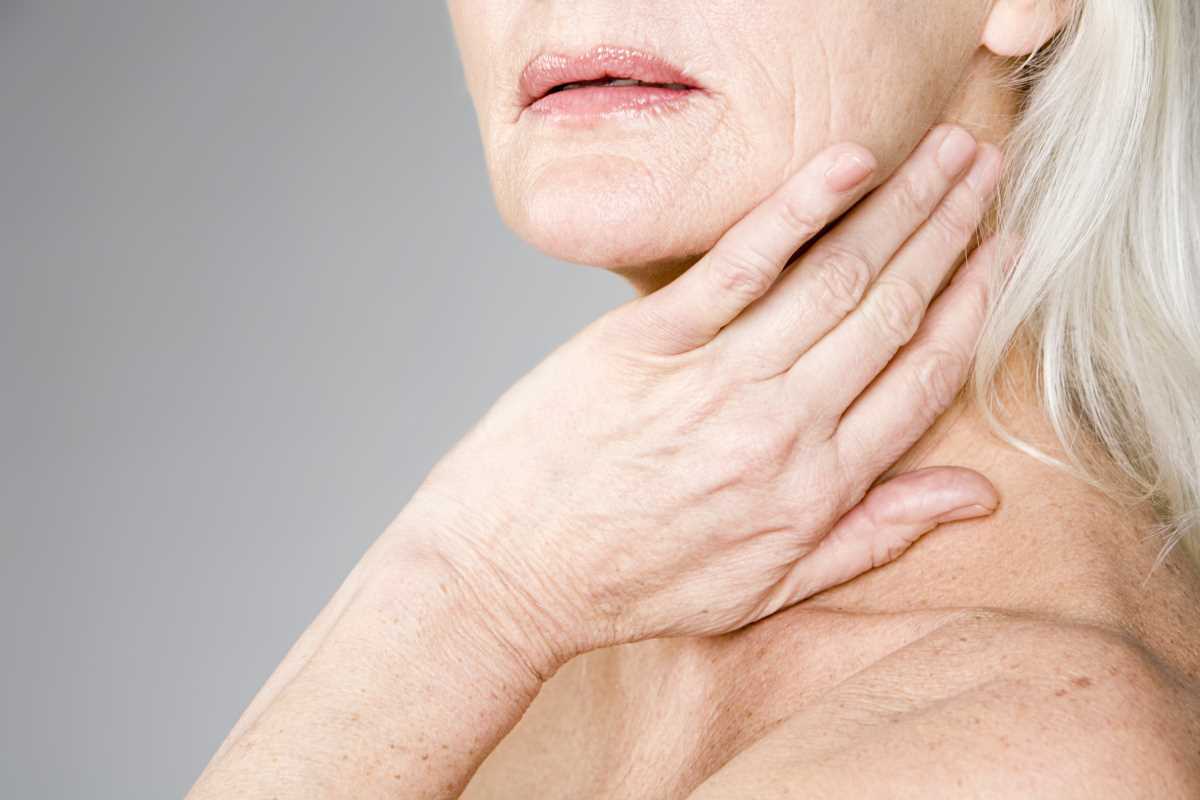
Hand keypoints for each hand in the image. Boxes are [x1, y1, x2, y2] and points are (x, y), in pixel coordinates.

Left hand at [402, 124, 1007, 675]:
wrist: (513, 570)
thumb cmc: (634, 581)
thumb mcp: (766, 589)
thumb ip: (874, 536)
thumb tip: (975, 495)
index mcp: (815, 489)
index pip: (922, 379)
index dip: (974, 307)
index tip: (1004, 253)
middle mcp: (779, 428)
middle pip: (891, 310)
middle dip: (951, 231)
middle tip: (987, 169)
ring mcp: (715, 380)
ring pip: (834, 278)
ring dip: (901, 206)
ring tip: (945, 151)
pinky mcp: (648, 342)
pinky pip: (738, 265)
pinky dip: (796, 211)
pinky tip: (848, 166)